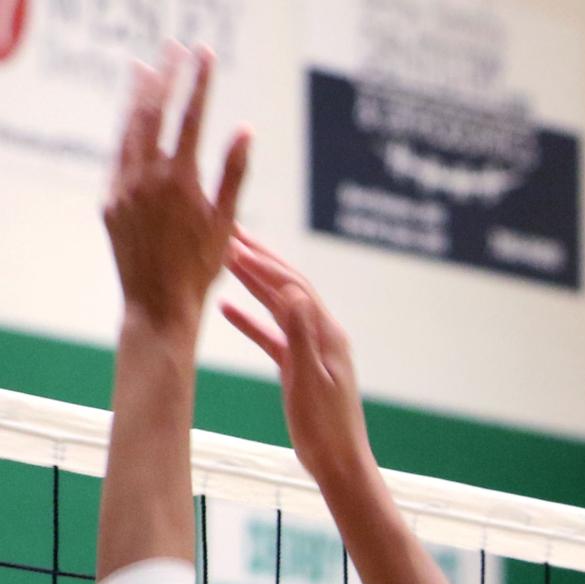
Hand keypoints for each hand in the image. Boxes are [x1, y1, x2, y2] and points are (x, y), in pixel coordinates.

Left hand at [102, 44, 249, 335]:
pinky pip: (117, 155)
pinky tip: (130, 119)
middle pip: (155, 111)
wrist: (159, 304)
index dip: (200, 82)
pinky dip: (125, 130)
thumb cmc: (202, 271)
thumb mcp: (227, 224)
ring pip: (129, 128)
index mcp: (181, 181)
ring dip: (138, 95)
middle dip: (167, 76)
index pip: (192, 117)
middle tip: (176, 48)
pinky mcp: (110, 199)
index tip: (206, 55)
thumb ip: (234, 173)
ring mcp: (124, 186)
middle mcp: (147, 177)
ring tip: (145, 68)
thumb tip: (245, 131)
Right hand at [222, 232, 375, 493]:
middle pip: (287, 287)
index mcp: (327, 335)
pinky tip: (225, 307)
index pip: (293, 286)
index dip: (263, 262)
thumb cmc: (325, 427)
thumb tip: (292, 291)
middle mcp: (322, 336)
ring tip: (223, 258)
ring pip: (278, 307)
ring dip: (251, 282)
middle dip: (258, 259)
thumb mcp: (310, 378)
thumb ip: (300, 335)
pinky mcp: (299, 367)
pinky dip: (250, 320)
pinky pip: (272, 335)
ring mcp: (311, 350)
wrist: (338, 462)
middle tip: (227, 232)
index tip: (232, 240)